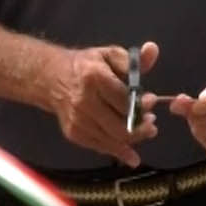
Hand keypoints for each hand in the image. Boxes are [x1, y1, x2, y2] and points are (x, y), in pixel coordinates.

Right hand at [43, 42, 159, 167]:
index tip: (152, 101)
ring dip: (133, 139)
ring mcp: (78, 120)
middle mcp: (84, 101)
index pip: (124, 100)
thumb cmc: (87, 65)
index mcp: (94, 78)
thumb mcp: (109, 55)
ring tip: (146, 131)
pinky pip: (100, 147)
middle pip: (120, 125)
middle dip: (141, 128)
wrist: (53, 78)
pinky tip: (131, 155)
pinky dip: (118, 152)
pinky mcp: (73, 133)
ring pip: (112, 139)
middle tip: (152, 123)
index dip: (142, 104)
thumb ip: (134, 59)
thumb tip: (153, 49)